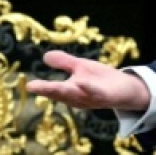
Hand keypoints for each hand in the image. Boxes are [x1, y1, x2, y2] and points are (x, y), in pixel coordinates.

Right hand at [26, 50, 150, 111]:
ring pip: (76, 94)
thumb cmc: (101, 79)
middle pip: (61, 93)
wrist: (126, 88)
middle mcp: (78, 97)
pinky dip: (88, 88)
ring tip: (52, 86)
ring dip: (65, 91)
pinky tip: (81, 82)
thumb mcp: (81, 67)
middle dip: (48, 90)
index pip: (53, 88)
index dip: (41, 87)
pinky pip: (96, 93)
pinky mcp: (105, 96)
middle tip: (32, 87)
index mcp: (70, 91)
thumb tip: (45, 56)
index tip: (28, 85)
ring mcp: (92, 98)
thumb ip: (64, 62)